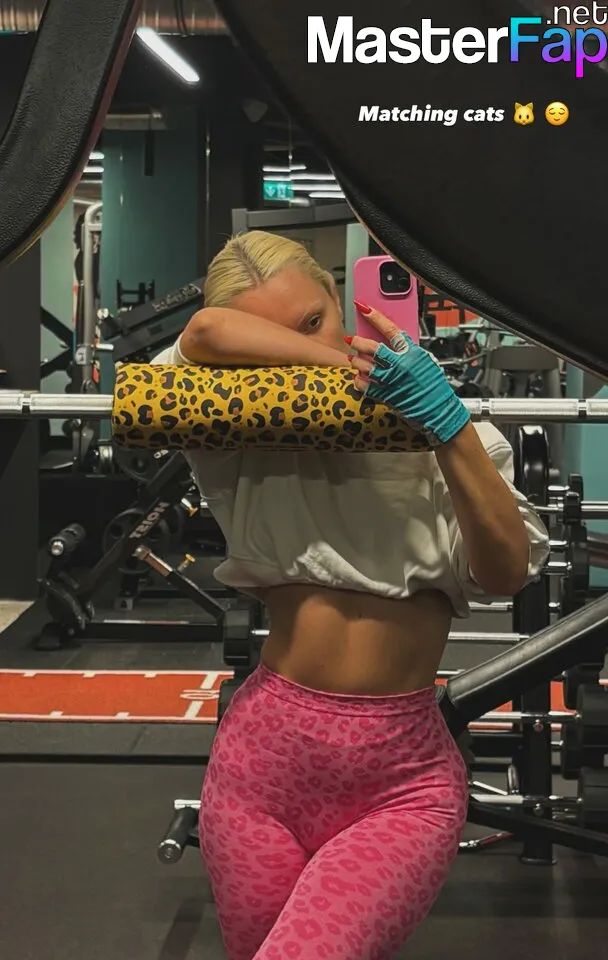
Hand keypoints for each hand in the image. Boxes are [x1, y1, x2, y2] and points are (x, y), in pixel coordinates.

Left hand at [346, 302, 470, 444]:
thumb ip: (408, 351)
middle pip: (373, 348)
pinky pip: (365, 386)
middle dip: (358, 342)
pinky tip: (358, 378)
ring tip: (353, 359)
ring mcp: (391, 381)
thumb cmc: (434, 386)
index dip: (375, 317)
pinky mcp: (386, 396)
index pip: (390, 330)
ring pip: (365, 366)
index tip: (363, 308)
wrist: (439, 411)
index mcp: (412, 353)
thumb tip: (391, 342)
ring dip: (356, 361)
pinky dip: (358, 381)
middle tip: (352, 339)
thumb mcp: (425, 362)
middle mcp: (400, 365)